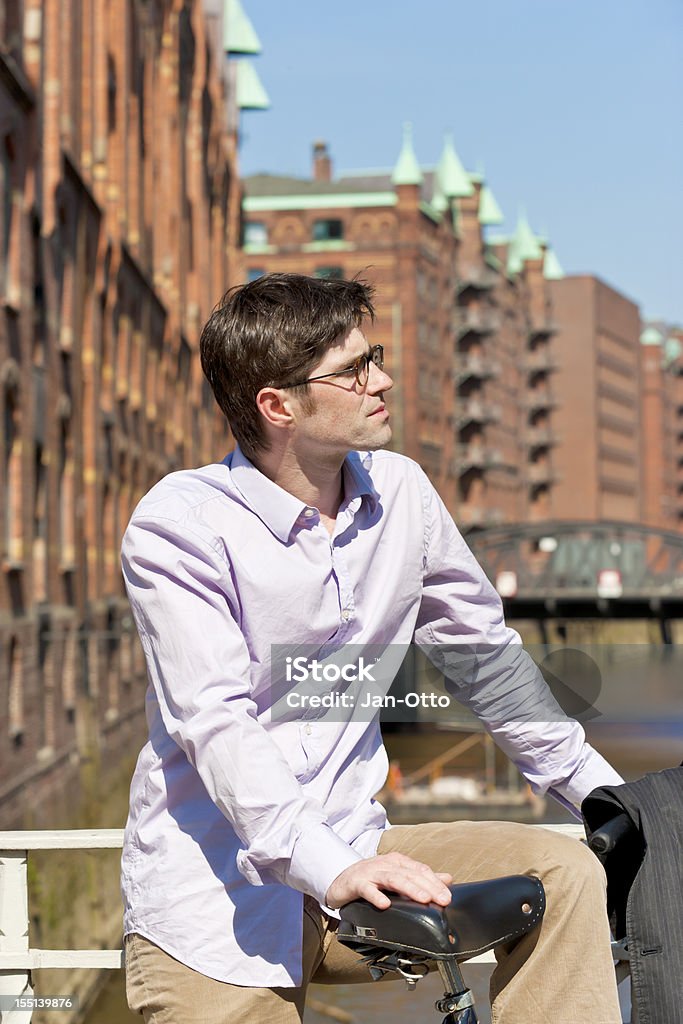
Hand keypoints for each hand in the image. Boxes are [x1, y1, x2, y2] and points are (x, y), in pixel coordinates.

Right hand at [325, 851, 451, 910]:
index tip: (448, 897)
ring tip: (423, 899)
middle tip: (443, 900)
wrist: (341, 880)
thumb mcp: (397, 876)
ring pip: (393, 879)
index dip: (435, 882)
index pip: (420, 870)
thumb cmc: (371, 879)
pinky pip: (367, 889)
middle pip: (410, 874)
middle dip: (428, 886)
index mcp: (397, 862)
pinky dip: (376, 896)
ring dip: (409, 888)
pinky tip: (385, 904)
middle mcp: (386, 864)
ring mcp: (371, 872)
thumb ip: (421, 878)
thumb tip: (448, 879)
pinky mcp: (356, 883)